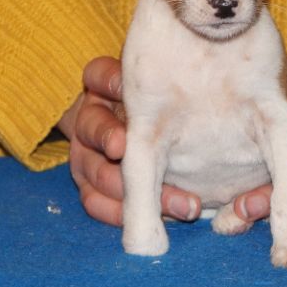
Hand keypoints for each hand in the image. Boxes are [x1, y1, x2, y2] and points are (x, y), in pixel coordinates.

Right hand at [59, 56, 201, 226]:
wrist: (132, 136)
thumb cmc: (159, 108)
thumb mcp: (158, 90)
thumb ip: (171, 84)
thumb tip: (201, 67)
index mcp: (102, 87)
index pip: (98, 75)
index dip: (110, 81)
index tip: (126, 88)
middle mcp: (89, 119)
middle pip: (92, 126)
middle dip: (110, 138)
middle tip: (126, 148)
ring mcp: (85, 155)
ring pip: (95, 171)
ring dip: (127, 189)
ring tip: (175, 201)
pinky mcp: (87, 185)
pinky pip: (94, 202)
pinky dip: (120, 213)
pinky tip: (153, 218)